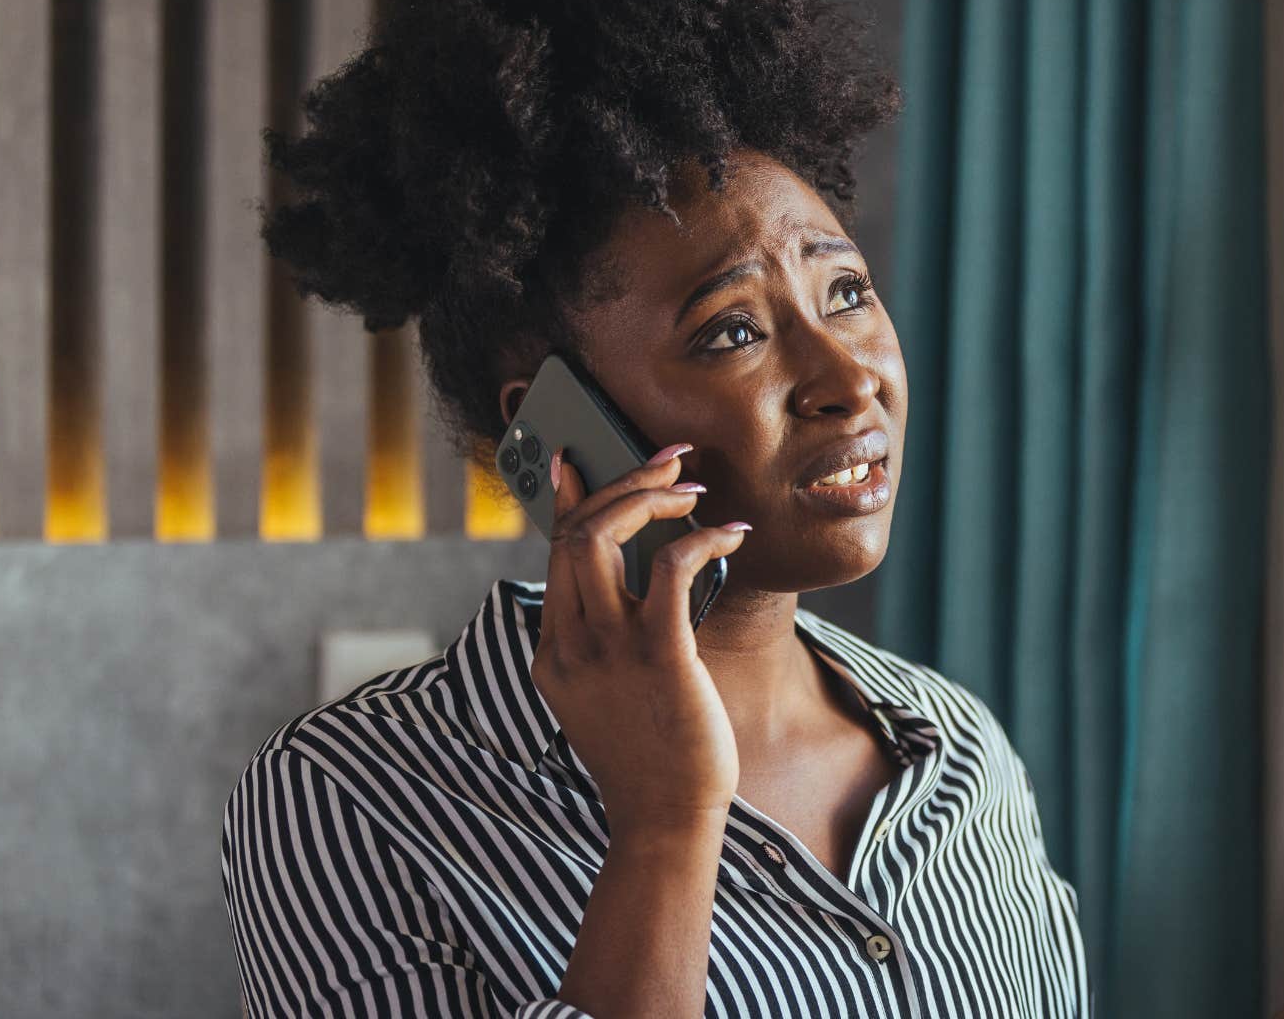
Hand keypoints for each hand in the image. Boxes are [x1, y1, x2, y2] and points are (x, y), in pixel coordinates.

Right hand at [531, 442, 750, 833]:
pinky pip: (670, 569)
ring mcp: (608, 651)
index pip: (552, 555)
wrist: (663, 823)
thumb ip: (604, 644)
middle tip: (667, 463)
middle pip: (573, 534)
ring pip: (603, 537)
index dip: (564, 500)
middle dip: (620, 484)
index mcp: (553, 653)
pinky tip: (732, 535)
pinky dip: (701, 538)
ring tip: (693, 489)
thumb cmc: (652, 758)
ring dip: (650, 499)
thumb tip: (635, 590)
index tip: (574, 460)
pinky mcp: (659, 657)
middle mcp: (570, 645)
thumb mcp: (607, 696)